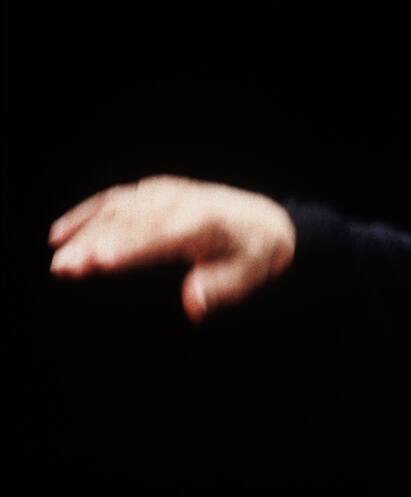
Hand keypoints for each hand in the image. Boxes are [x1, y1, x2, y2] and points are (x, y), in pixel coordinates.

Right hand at [49, 175, 295, 323]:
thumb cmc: (256, 252)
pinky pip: (113, 199)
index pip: (161, 235)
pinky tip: (60, 233)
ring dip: (83, 232)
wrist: (267, 220)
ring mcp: (163, 193)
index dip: (130, 248)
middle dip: (95, 244)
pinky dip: (85, 214)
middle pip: (131, 222)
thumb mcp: (250, 274)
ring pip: (116, 209)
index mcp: (205, 221)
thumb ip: (221, 288)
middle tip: (64, 269)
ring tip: (58, 260)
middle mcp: (180, 202)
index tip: (101, 262)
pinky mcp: (152, 191)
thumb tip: (194, 305)